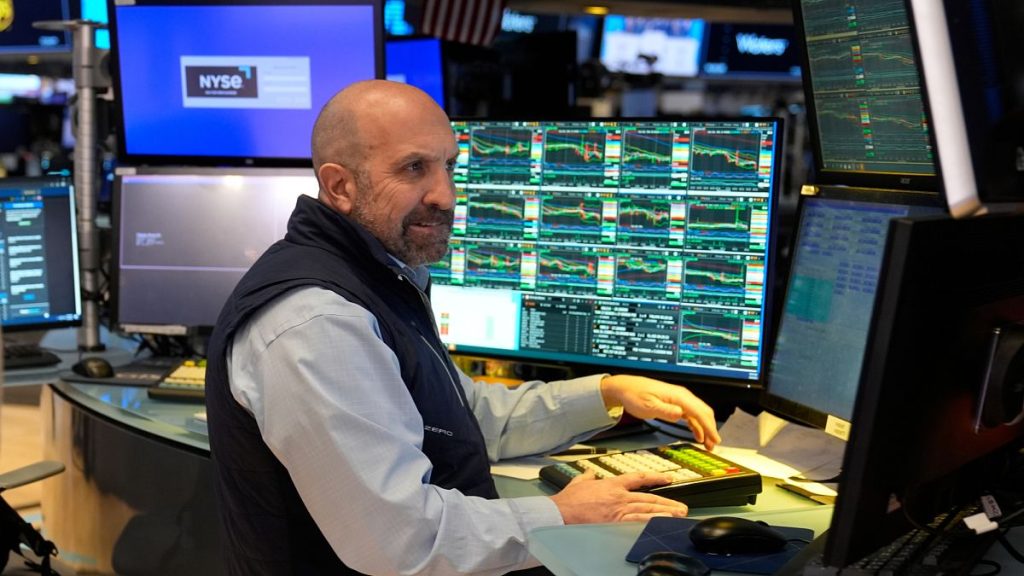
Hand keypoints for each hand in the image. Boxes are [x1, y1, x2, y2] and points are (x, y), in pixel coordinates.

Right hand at [550, 470, 688, 523]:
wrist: (562, 512)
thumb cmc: (568, 500)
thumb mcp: (578, 483)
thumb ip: (587, 477)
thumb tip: (589, 473)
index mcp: (611, 484)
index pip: (638, 478)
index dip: (654, 478)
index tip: (666, 479)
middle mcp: (619, 496)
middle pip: (649, 498)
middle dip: (667, 502)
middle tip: (681, 506)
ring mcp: (619, 510)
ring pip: (647, 510)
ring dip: (665, 512)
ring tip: (678, 515)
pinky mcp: (616, 522)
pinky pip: (638, 522)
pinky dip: (651, 522)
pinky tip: (662, 524)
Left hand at [600, 375, 720, 449]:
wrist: (626, 387)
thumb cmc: (635, 394)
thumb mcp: (648, 405)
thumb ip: (665, 411)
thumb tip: (680, 414)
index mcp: (678, 396)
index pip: (699, 412)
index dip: (709, 427)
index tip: (715, 439)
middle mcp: (682, 396)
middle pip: (703, 412)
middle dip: (710, 429)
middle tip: (713, 445)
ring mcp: (680, 400)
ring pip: (699, 414)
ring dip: (705, 429)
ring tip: (707, 444)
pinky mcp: (675, 404)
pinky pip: (691, 415)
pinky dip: (697, 425)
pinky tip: (697, 435)